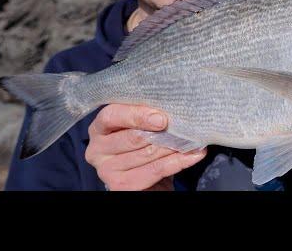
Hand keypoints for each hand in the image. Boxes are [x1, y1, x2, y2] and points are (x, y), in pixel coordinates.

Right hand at [85, 104, 206, 190]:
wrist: (144, 179)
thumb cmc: (141, 144)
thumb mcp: (138, 126)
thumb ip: (146, 115)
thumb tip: (172, 105)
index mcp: (99, 128)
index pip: (111, 116)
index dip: (136, 115)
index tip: (161, 118)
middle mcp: (97, 150)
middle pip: (133, 136)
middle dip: (161, 132)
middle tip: (184, 127)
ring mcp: (107, 170)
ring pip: (147, 153)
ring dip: (174, 146)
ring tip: (193, 139)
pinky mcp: (121, 186)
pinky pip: (155, 170)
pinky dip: (178, 161)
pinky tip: (194, 154)